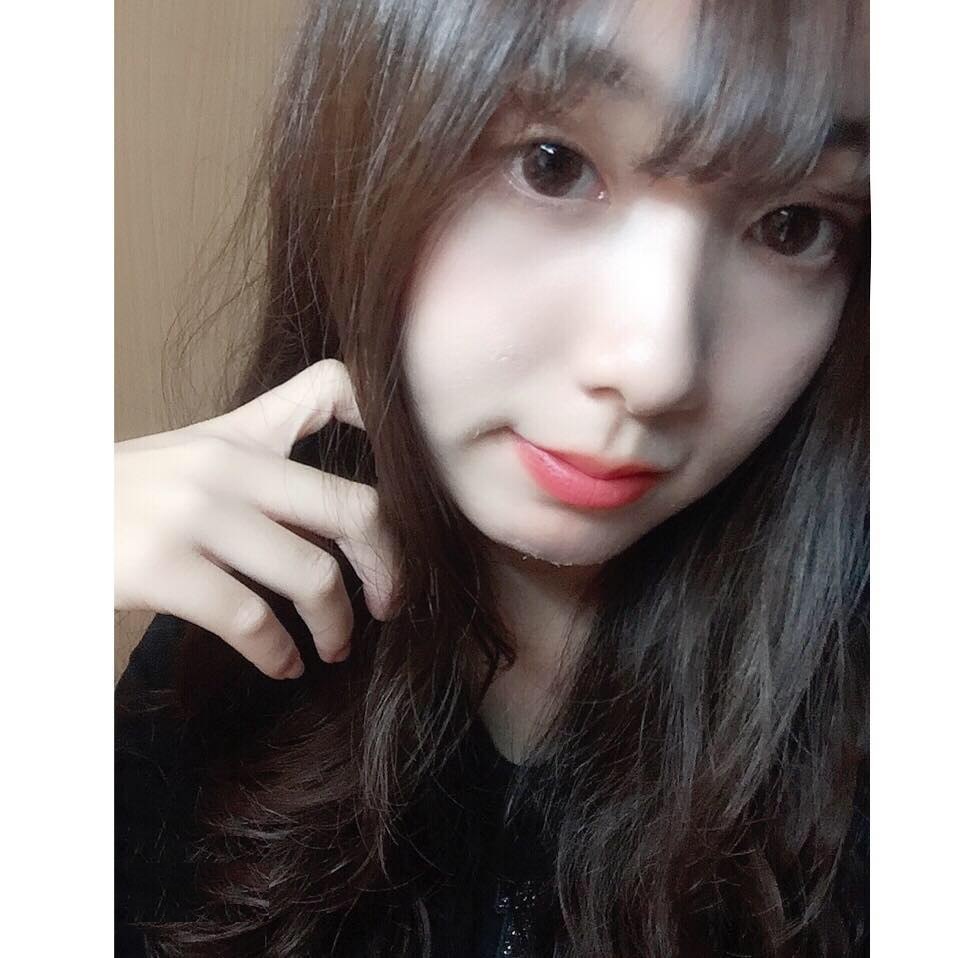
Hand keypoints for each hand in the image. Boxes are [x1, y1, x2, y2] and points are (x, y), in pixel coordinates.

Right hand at [115, 359, 400, 678]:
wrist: (38, 518)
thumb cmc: (124, 498)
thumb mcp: (193, 461)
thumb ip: (263, 473)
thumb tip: (338, 530)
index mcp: (240, 433)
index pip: (332, 388)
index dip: (387, 418)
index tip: (415, 486)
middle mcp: (226, 463)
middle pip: (352, 507)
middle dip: (389, 567)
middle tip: (391, 604)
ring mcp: (193, 512)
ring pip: (311, 575)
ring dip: (336, 626)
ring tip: (333, 647)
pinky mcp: (160, 566)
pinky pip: (253, 621)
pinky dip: (280, 653)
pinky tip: (283, 664)